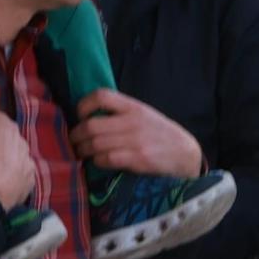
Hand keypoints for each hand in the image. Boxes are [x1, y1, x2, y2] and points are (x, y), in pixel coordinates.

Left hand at [69, 90, 203, 177]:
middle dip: (76, 135)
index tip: (80, 115)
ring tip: (81, 153)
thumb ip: (121, 113)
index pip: (101, 96)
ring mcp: (135, 140)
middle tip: (73, 141)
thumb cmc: (160, 134)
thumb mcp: (144, 115)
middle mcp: (132, 121)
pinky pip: (106, 159)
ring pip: (95, 144)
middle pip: (91, 125)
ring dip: (83, 150)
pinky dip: (97, 161)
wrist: (186, 153)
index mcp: (133, 106)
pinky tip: (98, 162)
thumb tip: (89, 117)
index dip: (84, 105)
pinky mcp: (138, 159)